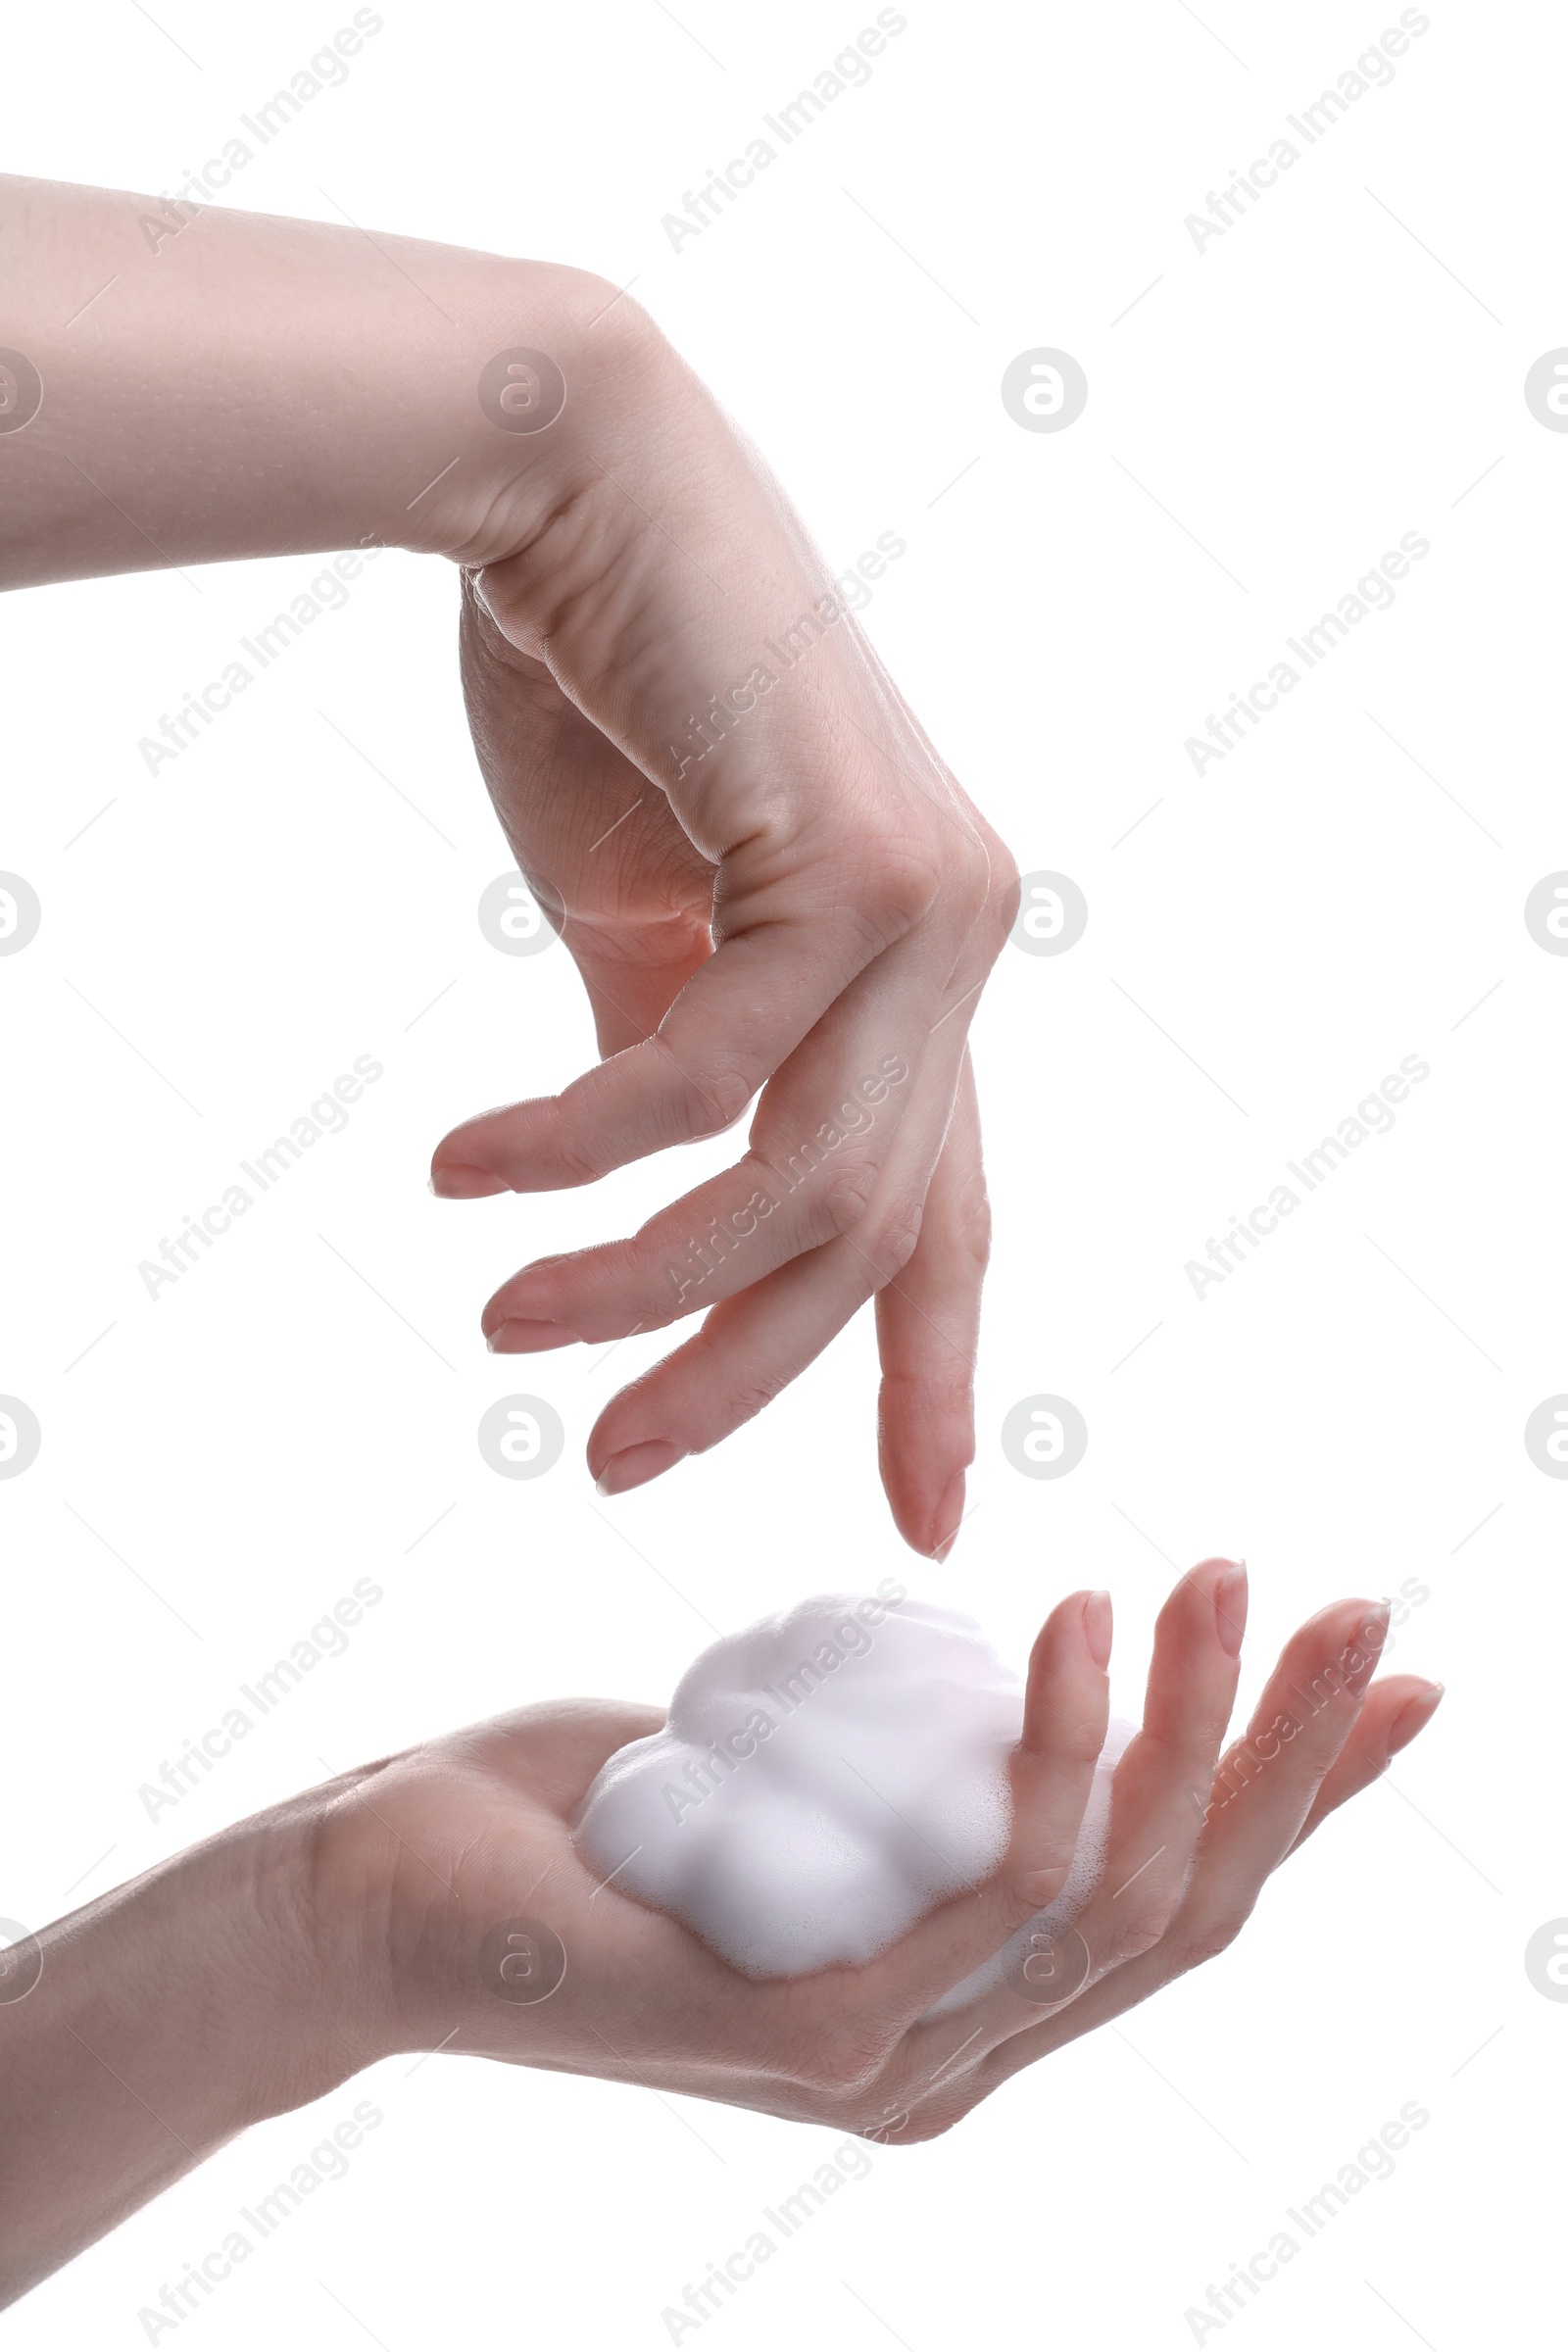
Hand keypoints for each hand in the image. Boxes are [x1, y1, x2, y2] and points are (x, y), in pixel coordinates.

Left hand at [0, 1561, 1439, 2301]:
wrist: (389, 1883)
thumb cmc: (601, 1806)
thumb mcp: (823, 1760)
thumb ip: (945, 1759)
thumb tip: (1063, 1664)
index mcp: (961, 2000)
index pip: (1177, 1903)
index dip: (1301, 1795)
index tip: (1397, 1676)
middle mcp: (951, 2059)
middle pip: (1183, 1915)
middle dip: (1287, 1757)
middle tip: (1346, 1602)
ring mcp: (886, 2063)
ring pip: (1109, 1903)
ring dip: (1186, 1728)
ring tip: (1205, 1577)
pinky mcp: (808, 2032)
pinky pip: (987, 1890)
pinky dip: (1053, 1750)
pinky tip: (1067, 1623)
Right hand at [430, 334, 1016, 1556]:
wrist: (573, 482)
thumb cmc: (610, 689)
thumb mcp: (646, 923)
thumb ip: (678, 1061)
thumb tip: (658, 1204)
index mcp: (919, 975)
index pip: (947, 1214)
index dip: (934, 1375)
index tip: (925, 1516)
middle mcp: (959, 948)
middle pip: (873, 1240)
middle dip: (739, 1376)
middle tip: (607, 1461)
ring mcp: (930, 908)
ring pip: (805, 1188)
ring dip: (639, 1285)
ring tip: (507, 1325)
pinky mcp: (854, 863)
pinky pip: (705, 1077)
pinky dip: (580, 1150)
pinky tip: (469, 1171)